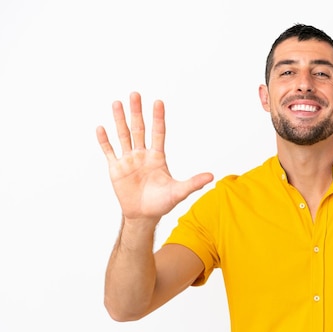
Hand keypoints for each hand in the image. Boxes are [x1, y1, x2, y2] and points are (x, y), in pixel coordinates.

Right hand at [96, 92, 213, 220]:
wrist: (144, 215)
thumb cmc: (162, 203)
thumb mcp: (179, 192)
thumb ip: (193, 183)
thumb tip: (211, 177)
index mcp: (158, 157)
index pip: (158, 133)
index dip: (158, 118)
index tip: (158, 102)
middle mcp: (142, 155)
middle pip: (139, 129)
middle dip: (137, 112)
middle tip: (135, 94)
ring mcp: (128, 160)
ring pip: (123, 136)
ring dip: (120, 120)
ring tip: (117, 103)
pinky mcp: (116, 169)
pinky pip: (109, 152)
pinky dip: (104, 141)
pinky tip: (101, 128)